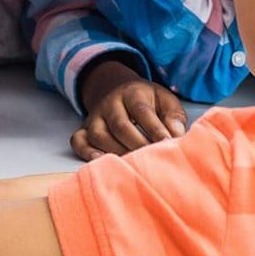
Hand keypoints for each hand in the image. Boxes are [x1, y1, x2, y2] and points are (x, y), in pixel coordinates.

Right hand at [72, 63, 186, 160]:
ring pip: (99, 135)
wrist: (119, 90)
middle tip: (152, 160)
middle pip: (120, 125)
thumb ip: (173, 116)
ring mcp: (95, 116)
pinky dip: (87, 152)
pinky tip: (102, 161)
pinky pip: (78, 140)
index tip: (168, 145)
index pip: (142, 111)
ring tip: (133, 164)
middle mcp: (110, 103)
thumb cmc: (147, 102)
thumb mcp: (164, 100)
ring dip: (116, 151)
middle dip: (138, 145)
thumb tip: (176, 135)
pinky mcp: (84, 128)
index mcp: (132, 92)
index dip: (155, 130)